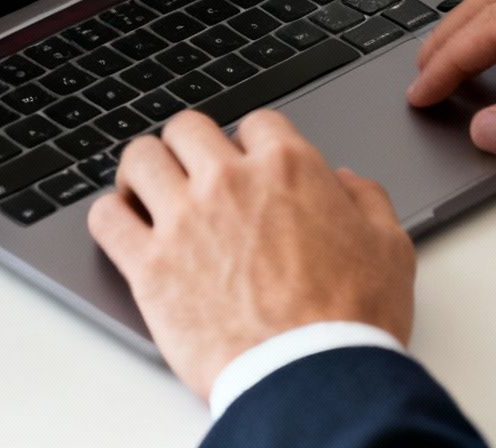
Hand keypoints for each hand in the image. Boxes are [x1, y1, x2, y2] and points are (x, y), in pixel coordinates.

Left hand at [86, 110, 415, 400]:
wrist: (311, 373)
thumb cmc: (352, 317)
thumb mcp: (390, 246)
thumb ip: (368, 201)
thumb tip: (349, 183)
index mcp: (289, 168)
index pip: (255, 122)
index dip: (252, 142)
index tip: (249, 164)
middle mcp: (230, 181)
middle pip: (187, 128)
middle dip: (191, 147)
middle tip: (194, 172)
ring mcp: (184, 220)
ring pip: (139, 159)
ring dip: (144, 171)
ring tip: (149, 192)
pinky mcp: (149, 266)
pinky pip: (106, 218)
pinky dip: (111, 217)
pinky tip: (124, 228)